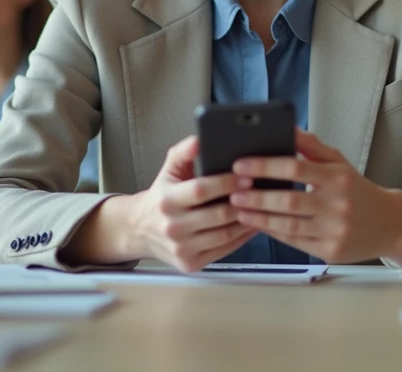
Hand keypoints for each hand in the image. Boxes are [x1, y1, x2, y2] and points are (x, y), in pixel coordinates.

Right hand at [122, 135, 256, 271]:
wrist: (140, 230)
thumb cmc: (162, 197)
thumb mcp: (169, 170)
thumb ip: (184, 152)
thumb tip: (200, 139)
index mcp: (167, 200)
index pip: (201, 190)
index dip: (226, 183)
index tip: (247, 176)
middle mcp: (172, 227)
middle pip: (217, 215)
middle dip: (242, 202)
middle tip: (260, 191)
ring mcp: (181, 248)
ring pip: (224, 235)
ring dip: (247, 221)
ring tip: (261, 207)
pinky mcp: (190, 263)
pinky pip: (224, 250)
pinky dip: (241, 238)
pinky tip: (251, 224)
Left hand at [228, 130, 399, 263]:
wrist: (390, 224)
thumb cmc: (357, 190)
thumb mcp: (339, 162)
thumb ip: (311, 146)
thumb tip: (287, 127)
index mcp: (337, 178)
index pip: (295, 168)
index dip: (265, 166)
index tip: (240, 164)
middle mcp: (337, 205)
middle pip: (288, 200)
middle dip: (256, 196)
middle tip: (232, 191)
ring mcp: (334, 230)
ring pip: (288, 224)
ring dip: (259, 217)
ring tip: (238, 210)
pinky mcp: (330, 251)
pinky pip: (295, 242)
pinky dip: (273, 232)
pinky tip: (257, 224)